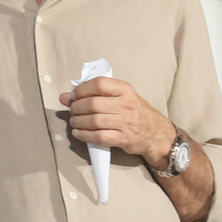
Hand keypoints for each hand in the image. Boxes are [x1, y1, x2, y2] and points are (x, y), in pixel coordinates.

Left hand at [58, 76, 175, 165]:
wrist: (157, 133)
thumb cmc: (135, 112)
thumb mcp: (121, 97)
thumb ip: (95, 94)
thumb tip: (64, 96)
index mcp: (125, 89)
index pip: (99, 83)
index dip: (81, 89)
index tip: (73, 96)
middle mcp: (126, 104)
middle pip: (93, 104)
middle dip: (76, 108)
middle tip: (72, 111)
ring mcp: (126, 122)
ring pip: (94, 121)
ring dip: (78, 122)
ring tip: (74, 122)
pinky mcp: (123, 138)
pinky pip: (98, 137)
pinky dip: (84, 135)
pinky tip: (78, 133)